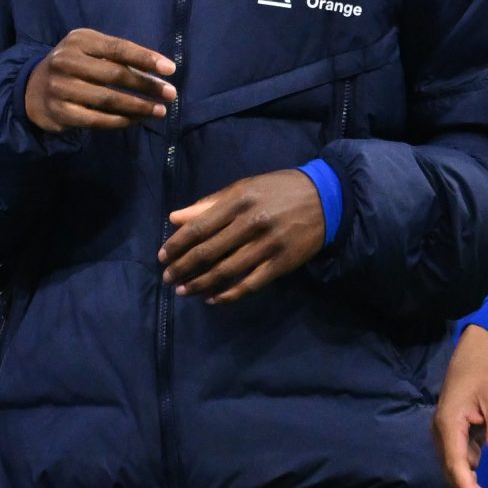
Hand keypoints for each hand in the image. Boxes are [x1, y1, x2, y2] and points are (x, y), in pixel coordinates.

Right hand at [23, 30, 174, 132]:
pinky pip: (97, 119)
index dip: (145, 58)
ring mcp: (61, 87)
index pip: (118, 48)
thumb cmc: (74, 67)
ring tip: (159, 111)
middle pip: (115, 74)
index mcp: (79, 40)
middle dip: (146, 85)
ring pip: (108, 99)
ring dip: (138, 106)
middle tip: (170, 94)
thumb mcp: (89, 50)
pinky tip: (136, 120)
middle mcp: (67, 61)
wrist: (33, 89)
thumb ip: (117, 56)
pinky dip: (120, 120)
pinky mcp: (61, 112)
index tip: (170, 69)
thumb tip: (158, 72)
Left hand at [159, 170, 323, 302]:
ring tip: (183, 291)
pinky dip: (229, 295)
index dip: (176, 245)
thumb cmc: (277, 191)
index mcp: (238, 201)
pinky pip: (250, 285)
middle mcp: (251, 223)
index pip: (198, 228)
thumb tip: (174, 219)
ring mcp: (268, 245)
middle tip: (168, 278)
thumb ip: (208, 205)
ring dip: (201, 284)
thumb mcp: (243, 189)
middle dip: (183, 267)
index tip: (162, 257)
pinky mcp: (282, 264)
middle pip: (209, 252)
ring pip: (226, 271)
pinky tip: (213, 299)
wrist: (325, 198)